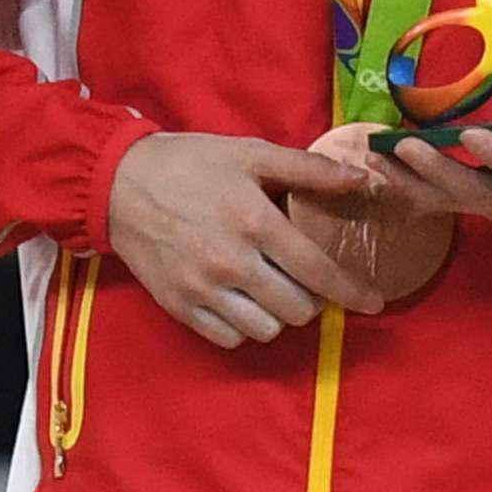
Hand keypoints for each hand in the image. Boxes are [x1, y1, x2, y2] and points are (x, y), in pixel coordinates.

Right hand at [103, 128, 367, 345]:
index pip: (317, 270)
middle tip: (306, 283)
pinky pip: (230, 338)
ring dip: (280, 315)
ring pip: (266, 329)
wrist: (119, 183)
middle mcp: (232, 263)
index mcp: (254, 222)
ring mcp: (203, 290)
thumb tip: (361, 178)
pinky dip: (245, 327)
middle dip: (312, 299)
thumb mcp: (251, 154)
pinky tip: (244, 302)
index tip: (372, 303)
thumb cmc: (191, 164)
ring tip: (273, 291)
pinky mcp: (180, 306)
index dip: (351, 292)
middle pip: (297, 309)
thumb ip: (308, 170)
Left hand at [354, 58, 491, 236]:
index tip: (470, 134)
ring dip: (411, 181)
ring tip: (375, 156)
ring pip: (451, 199)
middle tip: (405, 146)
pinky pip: (444, 202)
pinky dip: (410, 189)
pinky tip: (378, 170)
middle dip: (437, 169)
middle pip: (473, 189)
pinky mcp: (486, 205)